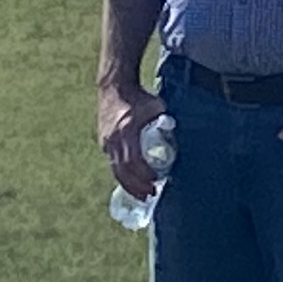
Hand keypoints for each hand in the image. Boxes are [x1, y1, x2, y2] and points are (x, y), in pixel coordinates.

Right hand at [97, 79, 161, 199]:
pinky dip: (122, 175)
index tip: (155, 182)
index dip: (143, 174)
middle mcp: (113, 139)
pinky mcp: (103, 142)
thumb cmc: (138, 96)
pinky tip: (131, 182)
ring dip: (129, 184)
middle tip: (150, 195)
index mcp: (126, 131)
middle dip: (137, 186)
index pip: (133, 160)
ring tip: (142, 194)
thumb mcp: (156, 107)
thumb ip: (165, 122)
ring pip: (115, 170)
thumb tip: (179, 136)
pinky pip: (112, 163)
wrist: (114, 86)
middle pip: (122, 171)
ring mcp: (106, 141)